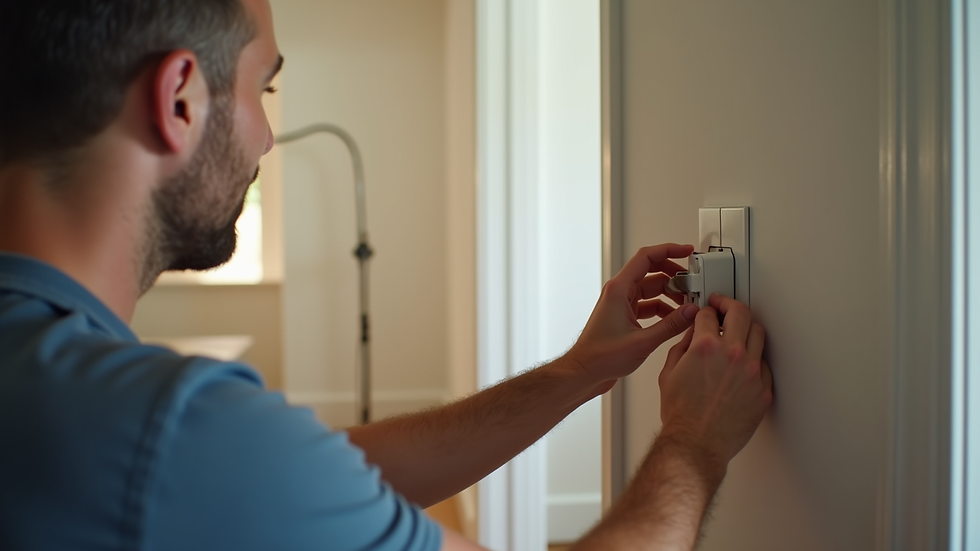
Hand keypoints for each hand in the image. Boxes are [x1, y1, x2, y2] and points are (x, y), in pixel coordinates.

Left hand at [565, 244, 700, 394]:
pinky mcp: (624, 316)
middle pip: (651, 271)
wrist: (584, 372)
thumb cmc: (600, 357)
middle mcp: (619, 293)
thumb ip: (671, 325)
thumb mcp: (643, 341)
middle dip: (674, 275)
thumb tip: (691, 312)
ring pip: (651, 289)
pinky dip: (663, 308)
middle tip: (692, 282)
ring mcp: (621, 304)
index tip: (686, 251)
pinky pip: (648, 304)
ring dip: (670, 294)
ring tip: (687, 303)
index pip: (646, 257)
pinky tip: (675, 318)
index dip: (668, 250)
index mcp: (619, 289)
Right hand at [658, 294, 772, 467]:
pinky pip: (764, 364)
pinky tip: (744, 362)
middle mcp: (733, 354)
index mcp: (706, 347)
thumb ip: (681, 348)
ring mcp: (752, 372)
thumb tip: (691, 337)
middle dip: (730, 305)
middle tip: (724, 307)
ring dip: (746, 328)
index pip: (709, 314)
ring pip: (758, 333)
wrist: (696, 443)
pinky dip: (754, 358)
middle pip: (741, 313)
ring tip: (738, 331)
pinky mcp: (763, 390)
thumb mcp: (668, 373)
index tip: (705, 313)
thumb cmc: (681, 415)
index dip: (704, 310)